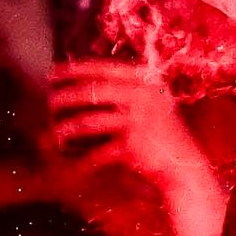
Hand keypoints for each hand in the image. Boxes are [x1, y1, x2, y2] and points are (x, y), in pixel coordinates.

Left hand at [42, 60, 224, 234]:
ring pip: (87, 121)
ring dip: (65, 129)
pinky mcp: (131, 145)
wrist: (185, 167)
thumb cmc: (163, 137)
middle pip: (91, 92)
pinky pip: (96, 152)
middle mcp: (143, 96)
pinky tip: (72, 164)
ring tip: (56, 134)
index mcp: (147, 81)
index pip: (103, 69)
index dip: (74, 69)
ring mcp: (137, 119)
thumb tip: (82, 84)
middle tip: (49, 103)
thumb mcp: (152, 104)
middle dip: (64, 97)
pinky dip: (82, 161)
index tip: (53, 73)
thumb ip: (126, 91)